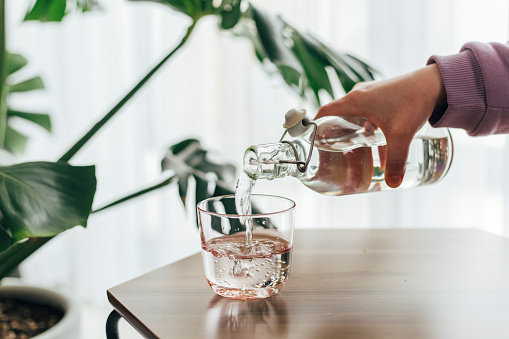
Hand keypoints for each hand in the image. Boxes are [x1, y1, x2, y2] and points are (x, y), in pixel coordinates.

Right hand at [315, 64, 445, 187]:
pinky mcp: (382, 94)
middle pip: (337, 113)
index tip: (311, 138)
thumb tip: (392, 183)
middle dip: (334, 131)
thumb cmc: (414, 101)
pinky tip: (375, 136)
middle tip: (333, 148)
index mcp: (354, 100)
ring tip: (353, 145)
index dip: (315, 124)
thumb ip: (396, 161)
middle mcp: (359, 94)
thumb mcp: (401, 135)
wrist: (436, 82)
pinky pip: (366, 109)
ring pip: (353, 111)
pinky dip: (365, 122)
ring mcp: (371, 92)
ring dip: (351, 127)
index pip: (325, 111)